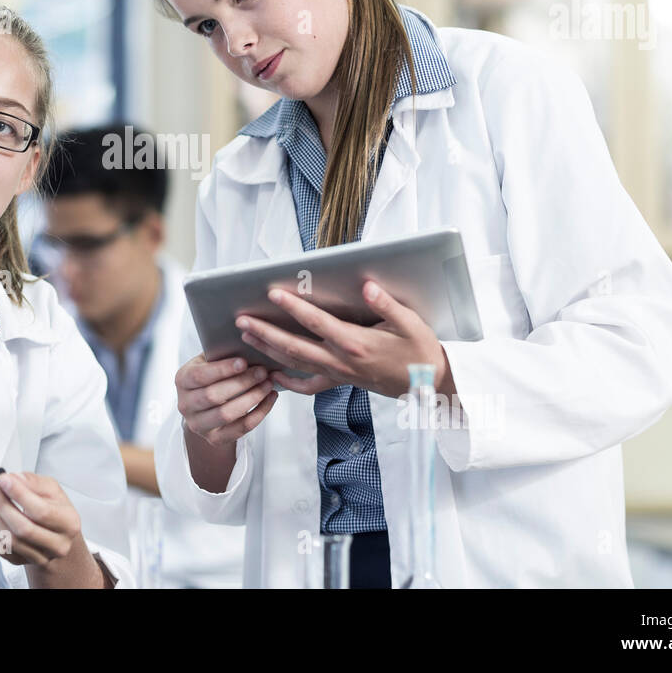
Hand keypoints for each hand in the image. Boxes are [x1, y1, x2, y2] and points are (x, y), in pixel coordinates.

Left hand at [0, 471, 106, 587]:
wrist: (56, 536)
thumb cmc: (54, 509)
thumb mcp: (52, 490)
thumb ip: (33, 482)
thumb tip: (14, 479)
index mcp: (69, 523)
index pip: (41, 511)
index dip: (19, 494)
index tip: (3, 479)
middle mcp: (57, 545)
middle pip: (23, 528)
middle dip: (1, 505)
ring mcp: (39, 557)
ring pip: (9, 540)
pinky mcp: (21, 562)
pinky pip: (1, 548)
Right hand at [175, 353, 277, 445]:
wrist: (205, 405)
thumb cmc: (212, 375)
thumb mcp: (209, 361)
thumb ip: (221, 355)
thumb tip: (248, 348)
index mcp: (182, 380)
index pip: (200, 376)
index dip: (222, 369)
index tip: (244, 362)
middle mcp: (185, 404)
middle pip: (213, 396)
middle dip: (242, 383)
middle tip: (263, 372)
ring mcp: (198, 424)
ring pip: (227, 414)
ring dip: (252, 398)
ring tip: (268, 384)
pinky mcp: (214, 439)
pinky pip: (240, 428)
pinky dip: (259, 413)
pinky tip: (269, 399)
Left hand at [236, 281, 449, 397]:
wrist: (430, 384)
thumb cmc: (420, 350)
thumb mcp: (410, 323)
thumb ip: (386, 304)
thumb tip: (366, 286)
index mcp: (356, 343)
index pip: (317, 323)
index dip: (294, 308)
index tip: (274, 294)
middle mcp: (342, 360)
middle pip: (295, 347)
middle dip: (265, 332)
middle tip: (241, 320)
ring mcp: (339, 373)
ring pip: (296, 364)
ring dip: (269, 351)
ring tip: (246, 338)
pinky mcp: (342, 381)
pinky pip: (310, 386)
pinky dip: (290, 382)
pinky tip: (274, 376)